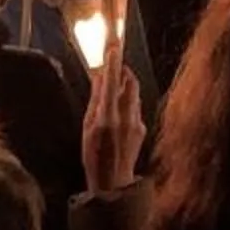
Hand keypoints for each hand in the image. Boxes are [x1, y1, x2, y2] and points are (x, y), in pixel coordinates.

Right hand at [83, 64, 145, 191]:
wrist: (113, 181)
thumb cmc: (94, 155)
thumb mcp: (87, 127)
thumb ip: (95, 101)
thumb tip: (98, 78)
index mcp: (107, 117)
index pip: (110, 83)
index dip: (112, 64)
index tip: (113, 48)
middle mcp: (125, 117)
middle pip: (130, 83)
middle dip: (123, 71)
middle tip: (115, 66)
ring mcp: (136, 122)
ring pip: (134, 94)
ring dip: (125, 86)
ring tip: (113, 88)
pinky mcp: (142, 128)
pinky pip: (135, 108)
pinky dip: (127, 104)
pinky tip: (118, 113)